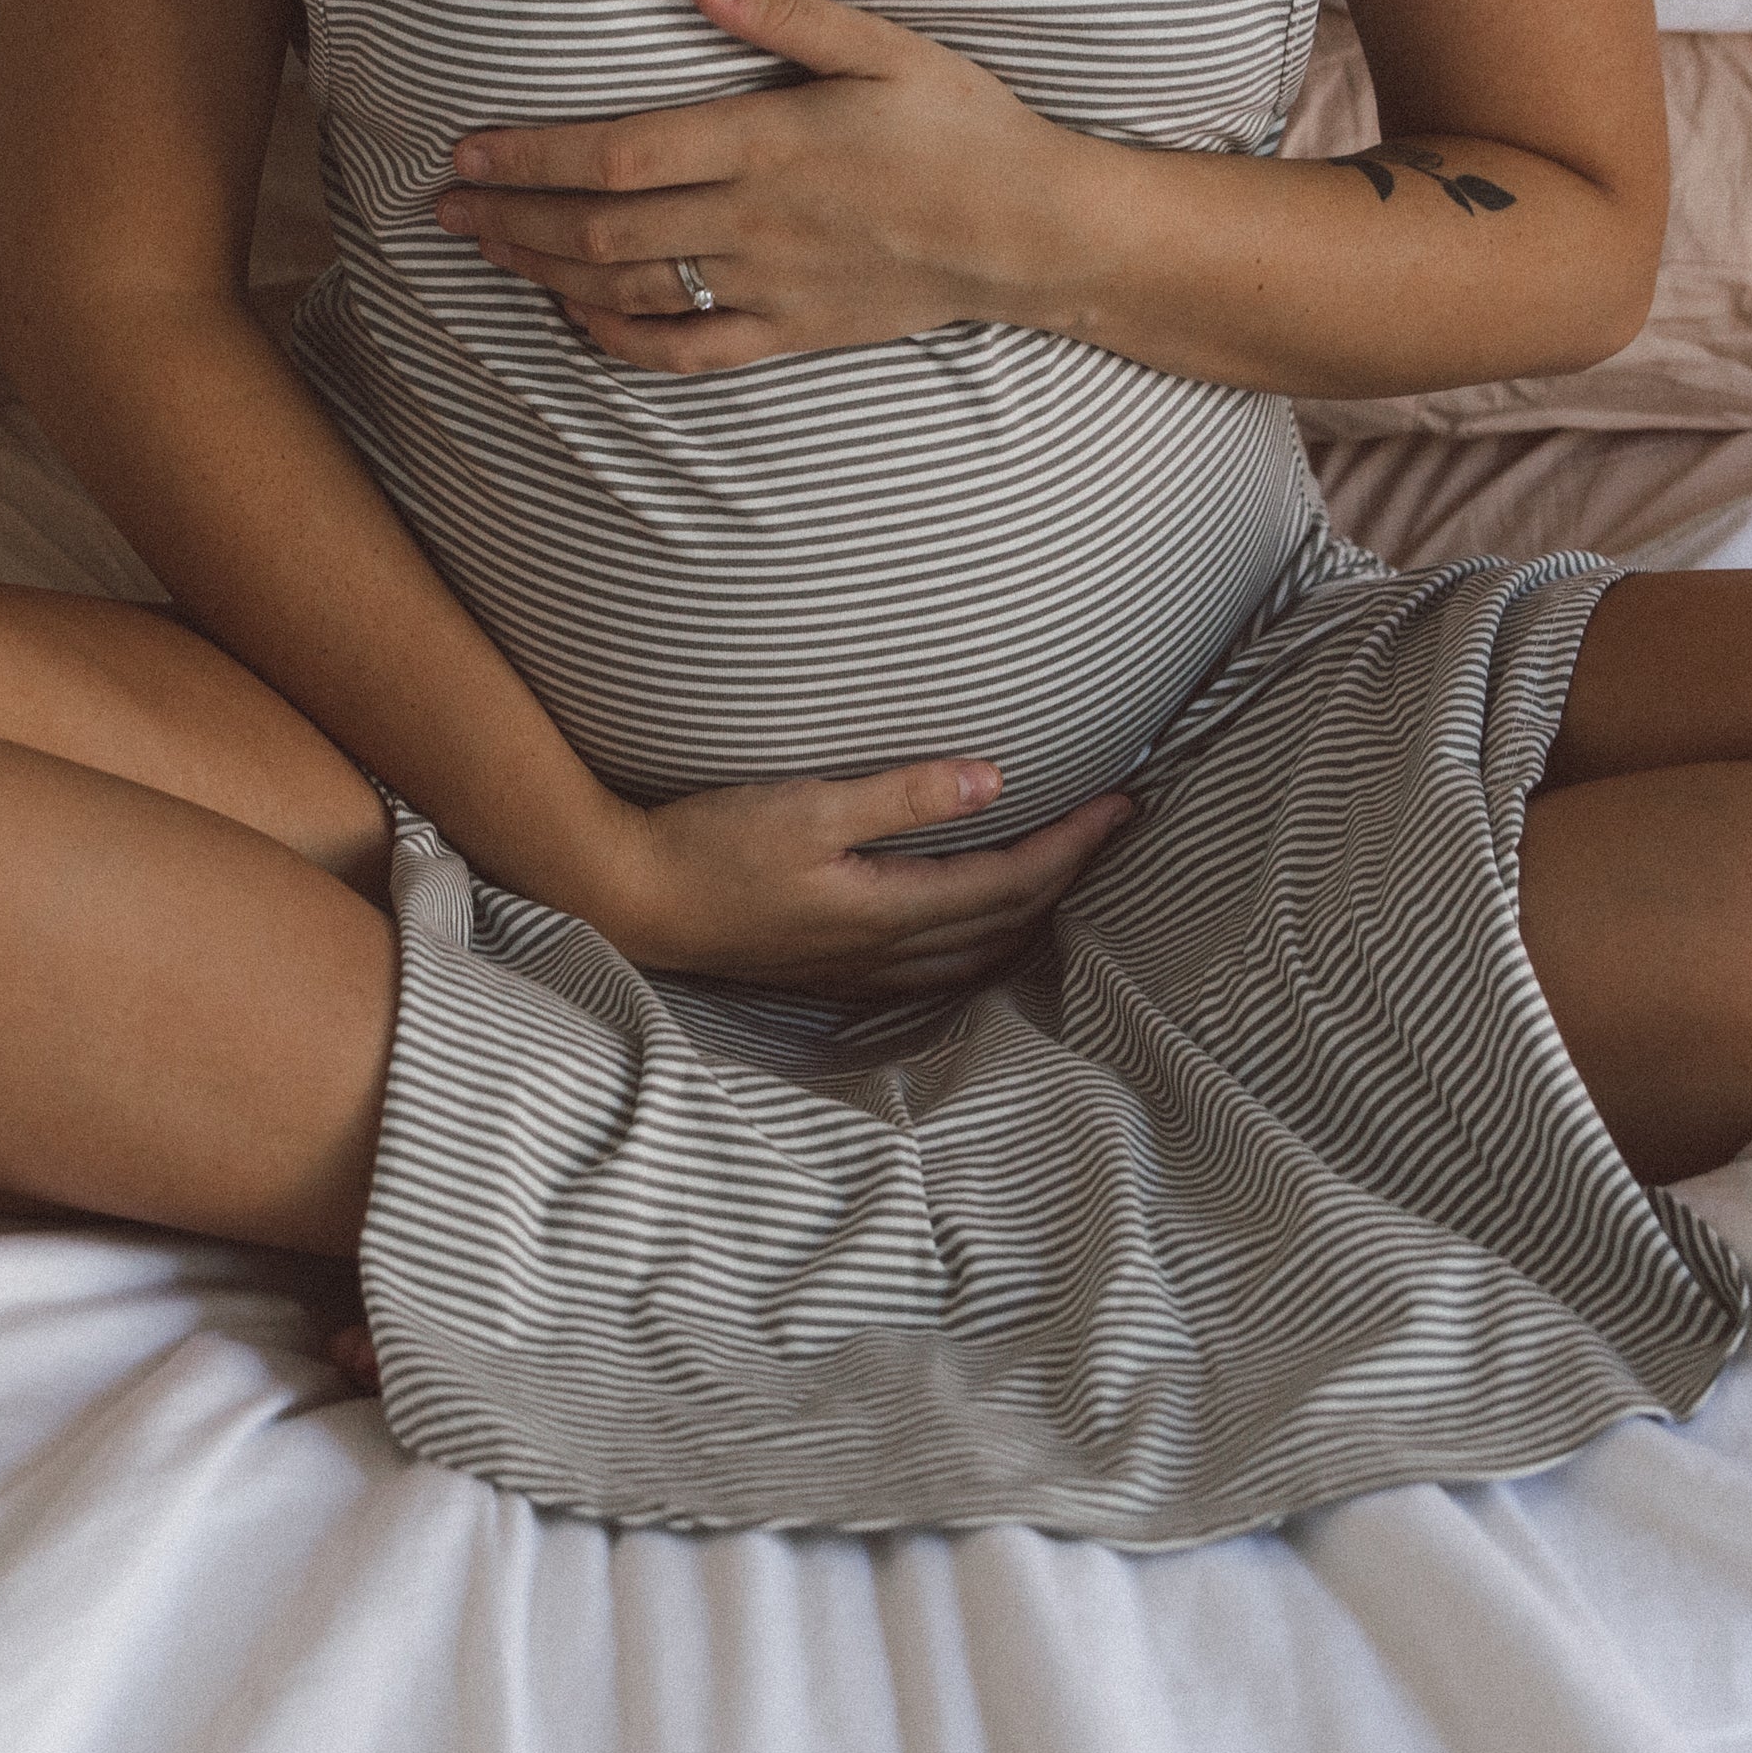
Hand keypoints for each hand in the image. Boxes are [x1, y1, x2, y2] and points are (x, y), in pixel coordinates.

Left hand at [434, 0, 1085, 374]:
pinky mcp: (792, 333)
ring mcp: (770, 287)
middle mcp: (754, 223)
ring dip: (545, 272)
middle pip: (600, 230)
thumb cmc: (964, 128)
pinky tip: (576, 319)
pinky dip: (620, 340)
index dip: (530, 157)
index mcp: (766, 144)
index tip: (466, 151)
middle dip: (511, 218)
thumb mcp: (885, 48)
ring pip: (628, 292)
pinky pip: (688, 351)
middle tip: (445, 208)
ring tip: (488, 250)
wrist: (1035, 236)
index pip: (616, 154)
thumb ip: (783, 13)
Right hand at [574, 755, 1135, 999]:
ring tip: (1068, 876)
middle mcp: (883, 952)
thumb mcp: (807, 804)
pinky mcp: (830, 969)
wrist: (628, 898)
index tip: (1123, 806)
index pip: (1011, 881)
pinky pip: (937, 966)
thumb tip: (993, 783)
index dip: (1075, 845)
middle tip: (1116, 830)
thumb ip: (902, 795)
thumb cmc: (708, 845)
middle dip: (1069, 877)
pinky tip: (981, 927)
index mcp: (887, 910)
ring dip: (1032, 916)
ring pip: (977, 954)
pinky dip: (982, 942)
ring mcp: (856, 969)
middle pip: (1008, 923)